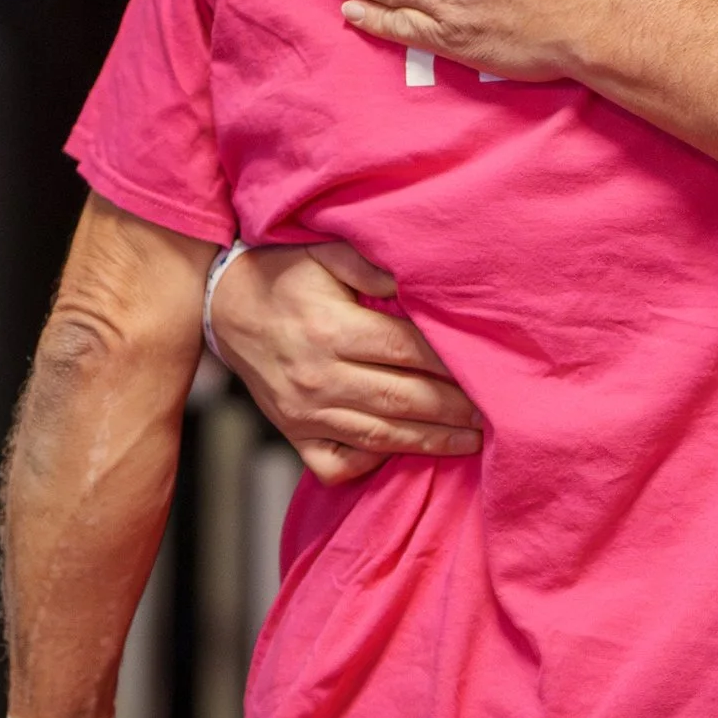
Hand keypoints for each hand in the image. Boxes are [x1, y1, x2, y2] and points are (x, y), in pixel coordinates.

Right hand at [209, 241, 483, 483]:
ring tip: (472, 440)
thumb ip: (373, 265)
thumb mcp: (326, 254)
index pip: (407, 351)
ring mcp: (306, 413)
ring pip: (380, 436)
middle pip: (402, 399)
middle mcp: (320, 378)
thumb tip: (418, 282)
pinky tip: (404, 454)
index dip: (451, 363)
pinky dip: (372, 463)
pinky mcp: (294, 435)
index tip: (488, 368)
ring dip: (430, 441)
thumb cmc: (284, 276)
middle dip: (454, 409)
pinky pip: (338, 464)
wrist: (223, 307)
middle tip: (494, 411)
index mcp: (332, 331)